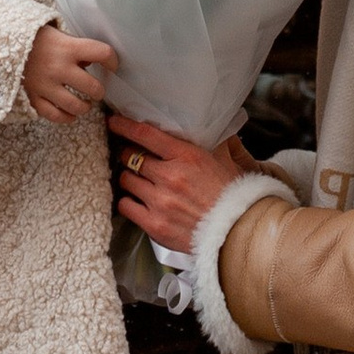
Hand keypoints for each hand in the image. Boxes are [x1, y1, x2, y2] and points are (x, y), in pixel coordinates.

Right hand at [23, 25, 118, 123]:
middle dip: (98, 91)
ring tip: (85, 104)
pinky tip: (70, 114)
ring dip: (84, 107)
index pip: (102, 53)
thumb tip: (90, 63)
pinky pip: (54, 115)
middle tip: (95, 90)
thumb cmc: (35, 38)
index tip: (112, 65)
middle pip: (92, 87)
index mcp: (68, 47)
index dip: (112, 60)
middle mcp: (59, 67)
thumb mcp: (58, 34)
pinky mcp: (34, 97)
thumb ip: (76, 47)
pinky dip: (66, 117)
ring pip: (75, 106)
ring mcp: (46, 85)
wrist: (2, 43)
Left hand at [111, 117, 247, 248]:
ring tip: (139, 181)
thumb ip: (207, 142)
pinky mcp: (155, 225)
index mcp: (187, 156)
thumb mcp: (223, 160)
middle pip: (130, 157)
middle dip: (129, 155)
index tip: (114, 122)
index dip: (124, 125)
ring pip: (126, 180)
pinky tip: (138, 201)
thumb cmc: (234, 196)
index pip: (145, 135)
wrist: (239, 232)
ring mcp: (160, 202)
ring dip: (130, 178)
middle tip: (134, 158)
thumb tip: (199, 128)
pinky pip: (126, 206)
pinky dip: (129, 202)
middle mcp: (170, 177)